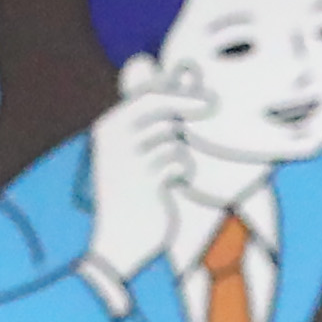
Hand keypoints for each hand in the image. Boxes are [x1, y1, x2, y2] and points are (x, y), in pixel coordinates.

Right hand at [79, 65, 203, 293]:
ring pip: (173, 136)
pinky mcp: (146, 179)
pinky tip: (175, 181)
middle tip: (213, 104)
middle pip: (161, 105)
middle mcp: (114, 136)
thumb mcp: (134, 152)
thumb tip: (184, 81)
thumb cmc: (132, 192)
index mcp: (108, 126)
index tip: (201, 88)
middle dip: (189, 103)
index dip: (176, 86)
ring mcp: (129, 157)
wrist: (119, 239)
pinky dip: (184, 169)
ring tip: (171, 168)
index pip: (144, 92)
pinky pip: (179, 159)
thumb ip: (154, 120)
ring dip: (182, 150)